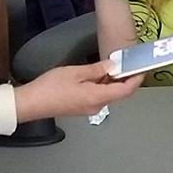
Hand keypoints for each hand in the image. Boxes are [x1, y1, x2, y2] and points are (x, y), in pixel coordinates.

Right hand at [14, 59, 142, 120]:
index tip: (141, 70)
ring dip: (112, 81)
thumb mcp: (76, 72)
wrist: (31, 103)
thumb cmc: (50, 88)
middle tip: (127, 64)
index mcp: (97, 97)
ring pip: (108, 94)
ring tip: (113, 66)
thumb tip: (113, 66)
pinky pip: (98, 96)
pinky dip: (102, 85)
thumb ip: (97, 69)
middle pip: (118, 93)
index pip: (125, 90)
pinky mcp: (81, 108)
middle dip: (125, 79)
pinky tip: (97, 75)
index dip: (136, 80)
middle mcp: (97, 106)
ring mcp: (89, 109)